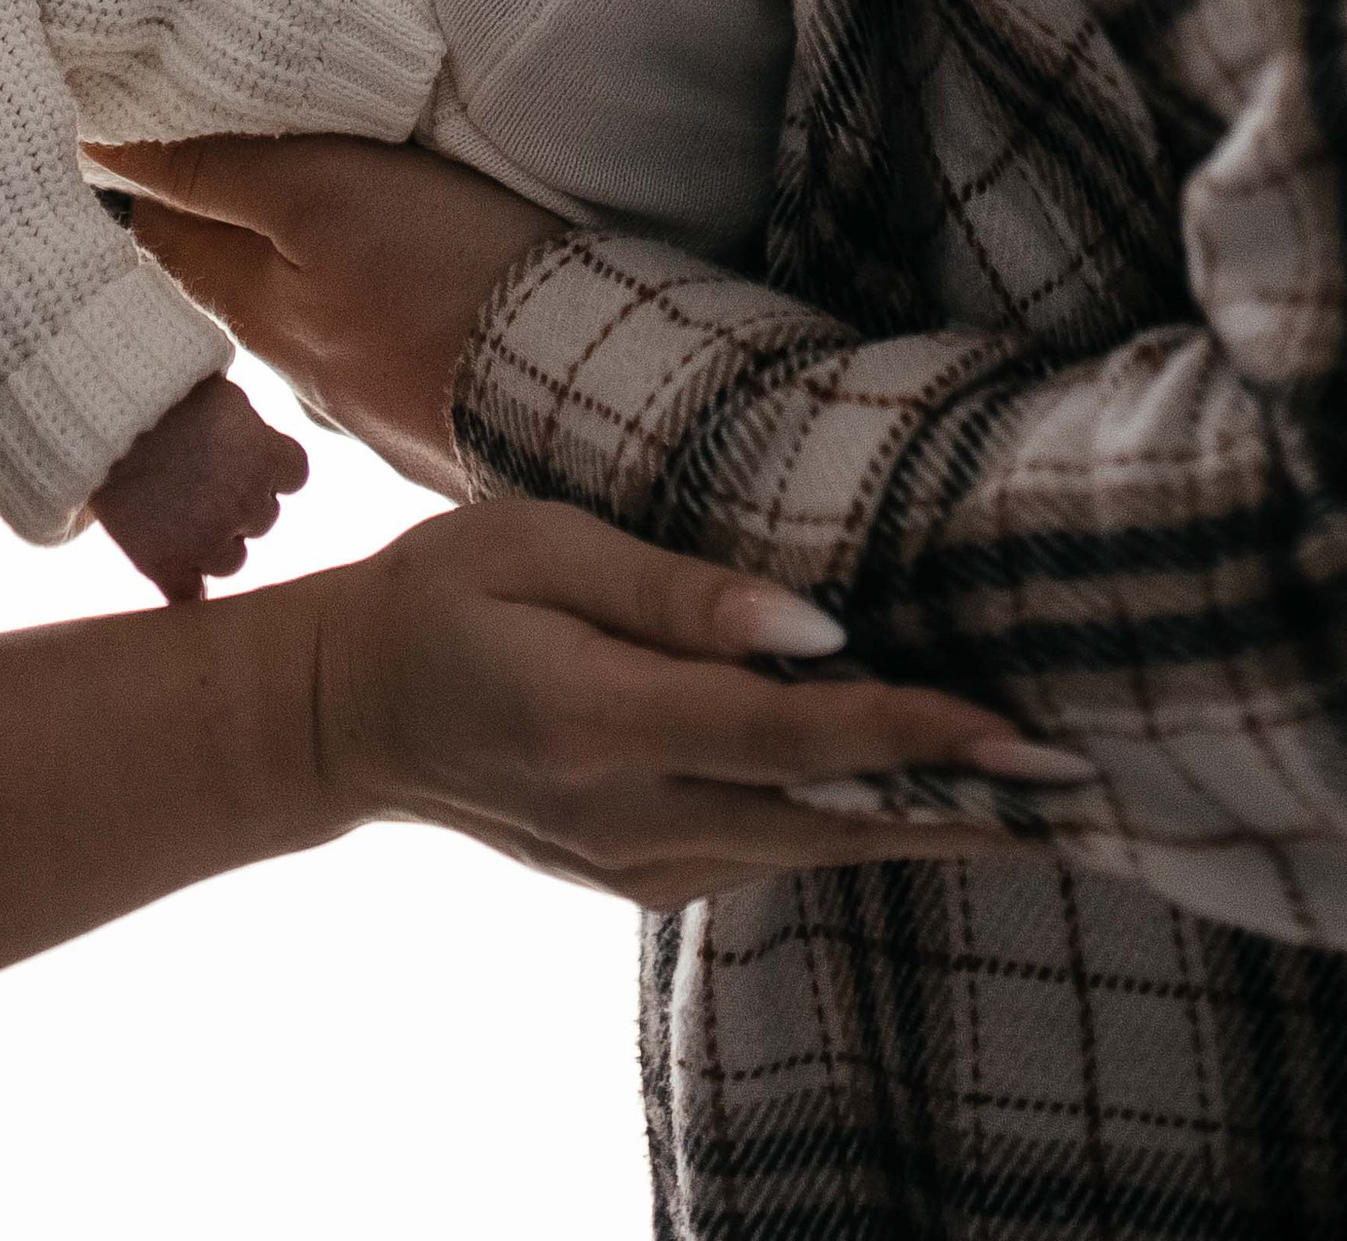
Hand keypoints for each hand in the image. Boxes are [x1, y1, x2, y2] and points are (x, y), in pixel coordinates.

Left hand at [89, 132, 559, 498]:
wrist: (581, 382)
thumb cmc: (446, 270)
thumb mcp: (320, 192)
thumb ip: (217, 172)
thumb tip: (106, 149)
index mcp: (253, 312)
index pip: (160, 234)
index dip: (140, 176)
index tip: (125, 124)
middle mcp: (295, 366)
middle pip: (229, 275)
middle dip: (214, 217)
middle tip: (208, 142)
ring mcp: (366, 398)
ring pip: (303, 309)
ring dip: (294, 262)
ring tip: (310, 204)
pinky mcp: (434, 407)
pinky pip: (373, 344)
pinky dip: (363, 303)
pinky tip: (393, 282)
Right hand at [91, 374, 310, 602]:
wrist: (103, 416)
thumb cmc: (161, 391)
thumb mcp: (221, 394)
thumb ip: (248, 425)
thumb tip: (255, 434)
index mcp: (266, 456)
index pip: (294, 474)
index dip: (268, 467)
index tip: (244, 457)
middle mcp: (246, 503)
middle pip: (261, 517)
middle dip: (237, 502)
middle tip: (199, 480)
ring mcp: (208, 540)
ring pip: (231, 560)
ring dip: (214, 544)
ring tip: (178, 516)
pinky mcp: (167, 565)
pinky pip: (188, 595)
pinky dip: (183, 585)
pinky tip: (175, 572)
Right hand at [308, 498, 1088, 907]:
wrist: (352, 712)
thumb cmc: (446, 592)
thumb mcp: (541, 544)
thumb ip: (672, 593)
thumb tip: (812, 625)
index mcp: (595, 720)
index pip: (783, 735)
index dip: (904, 728)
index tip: (1006, 724)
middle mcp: (628, 815)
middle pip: (822, 814)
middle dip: (955, 794)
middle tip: (1071, 770)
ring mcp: (637, 863)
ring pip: (809, 846)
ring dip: (919, 815)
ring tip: (1027, 782)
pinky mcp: (644, 878)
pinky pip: (769, 852)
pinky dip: (849, 822)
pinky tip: (916, 788)